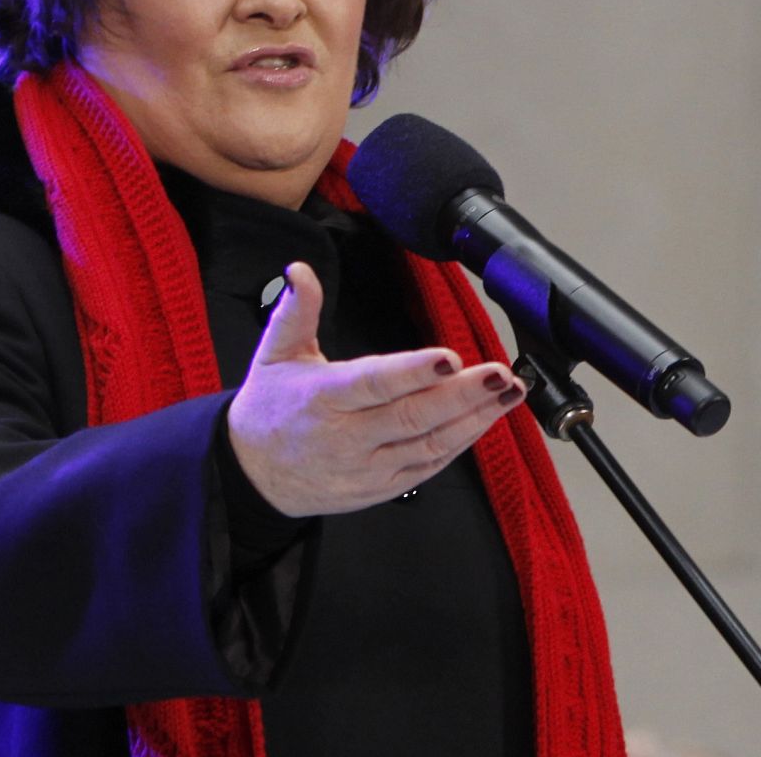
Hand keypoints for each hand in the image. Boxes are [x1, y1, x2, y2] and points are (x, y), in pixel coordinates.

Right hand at [226, 262, 526, 516]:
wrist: (252, 476)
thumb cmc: (271, 409)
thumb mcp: (275, 354)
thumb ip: (295, 312)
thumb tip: (299, 271)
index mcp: (322, 399)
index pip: (374, 383)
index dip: (414, 372)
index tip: (451, 356)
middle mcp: (346, 438)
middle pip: (413, 416)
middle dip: (463, 395)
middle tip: (500, 374)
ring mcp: (366, 468)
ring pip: (429, 445)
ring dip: (474, 419)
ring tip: (508, 393)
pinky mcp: (381, 489)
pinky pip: (427, 467)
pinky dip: (459, 444)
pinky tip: (485, 420)